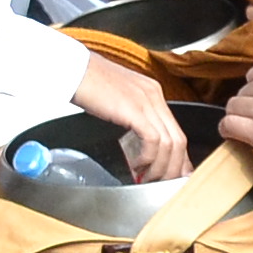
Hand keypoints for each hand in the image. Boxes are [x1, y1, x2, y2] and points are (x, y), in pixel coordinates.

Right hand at [72, 56, 194, 178]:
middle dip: (174, 166)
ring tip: (147, 179)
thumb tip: (135, 142)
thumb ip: (131, 117)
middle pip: (179, 139)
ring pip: (170, 144)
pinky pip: (153, 141)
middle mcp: (154, 95)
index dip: (177, 155)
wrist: (72, 69)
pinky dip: (148, 158)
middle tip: (163, 183)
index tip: (172, 172)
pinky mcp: (136, 110)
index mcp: (152, 92)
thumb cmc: (86, 83)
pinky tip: (137, 166)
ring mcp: (147, 101)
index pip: (175, 129)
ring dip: (160, 167)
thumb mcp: (117, 99)